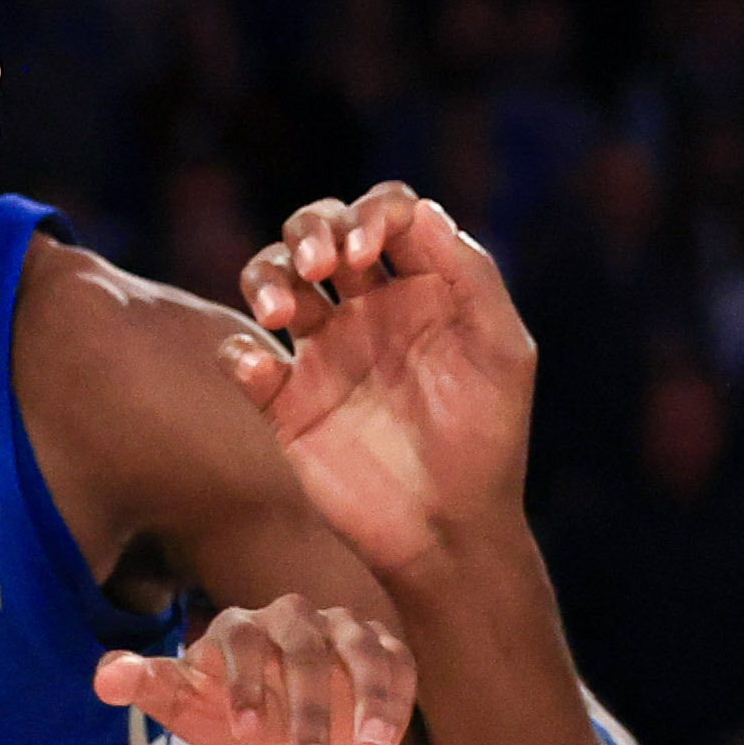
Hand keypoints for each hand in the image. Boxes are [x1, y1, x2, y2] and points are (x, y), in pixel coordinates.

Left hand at [97, 593, 418, 744]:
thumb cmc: (228, 704)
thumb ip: (149, 687)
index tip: (248, 736)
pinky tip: (390, 739)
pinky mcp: (383, 648)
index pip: (241, 641)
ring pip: (361, 651)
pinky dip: (399, 695)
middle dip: (309, 711)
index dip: (245, 684)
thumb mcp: (187, 704)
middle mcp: (295, 618)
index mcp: (240, 626)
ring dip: (368, 698)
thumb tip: (103, 678)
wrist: (284, 708)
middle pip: (304, 651)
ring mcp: (343, 630)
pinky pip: (399, 661)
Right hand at [223, 185, 534, 582]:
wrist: (447, 533)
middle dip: (309, 230)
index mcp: (420, 287)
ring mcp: (323, 351)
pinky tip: (261, 369)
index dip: (368, 213)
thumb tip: (421, 211)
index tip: (363, 251)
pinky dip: (239, 352)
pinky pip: (242, 357)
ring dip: (266, 276)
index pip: (385, 213)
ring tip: (279, 314)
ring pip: (272, 277)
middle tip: (320, 267)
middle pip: (318, 228)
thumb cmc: (488, 442)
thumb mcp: (504, 352)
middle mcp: (366, 307)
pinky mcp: (286, 401)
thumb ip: (472, 277)